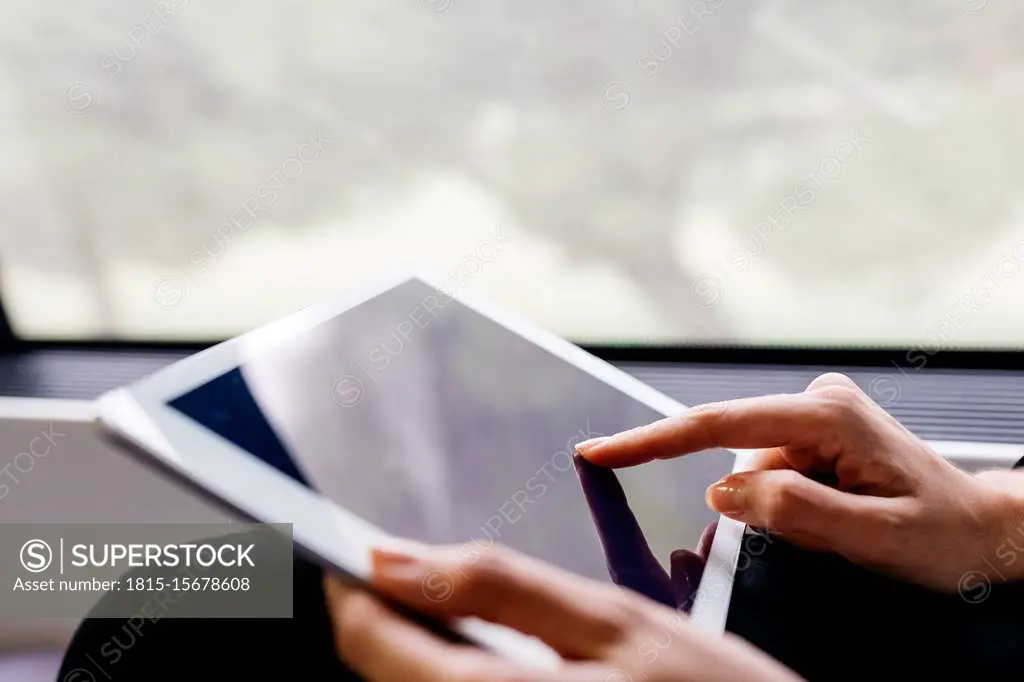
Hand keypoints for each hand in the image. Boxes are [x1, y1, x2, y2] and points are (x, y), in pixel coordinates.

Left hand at [325, 545, 801, 680]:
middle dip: (387, 619)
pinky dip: (456, 674)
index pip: (373, 646)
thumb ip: (497, 586)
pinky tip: (492, 656)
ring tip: (453, 610)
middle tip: (410, 571)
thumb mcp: (611, 621)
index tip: (350, 550)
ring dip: (418, 651)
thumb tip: (393, 557)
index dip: (353, 590)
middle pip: (389, 678)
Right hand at [577, 373, 1023, 592]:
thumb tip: (720, 490)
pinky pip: (771, 472)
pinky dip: (785, 503)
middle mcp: (817, 400)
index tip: (598, 451)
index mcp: (827, 415)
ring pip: (754, 470)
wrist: (984, 530)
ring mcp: (817, 412)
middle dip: (758, 504)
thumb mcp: (874, 539)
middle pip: (738, 456)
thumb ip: (793, 512)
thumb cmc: (943, 536)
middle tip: (825, 533)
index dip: (650, 441)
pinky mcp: (815, 429)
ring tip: (844, 526)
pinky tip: (836, 514)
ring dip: (778, 508)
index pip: (716, 427)